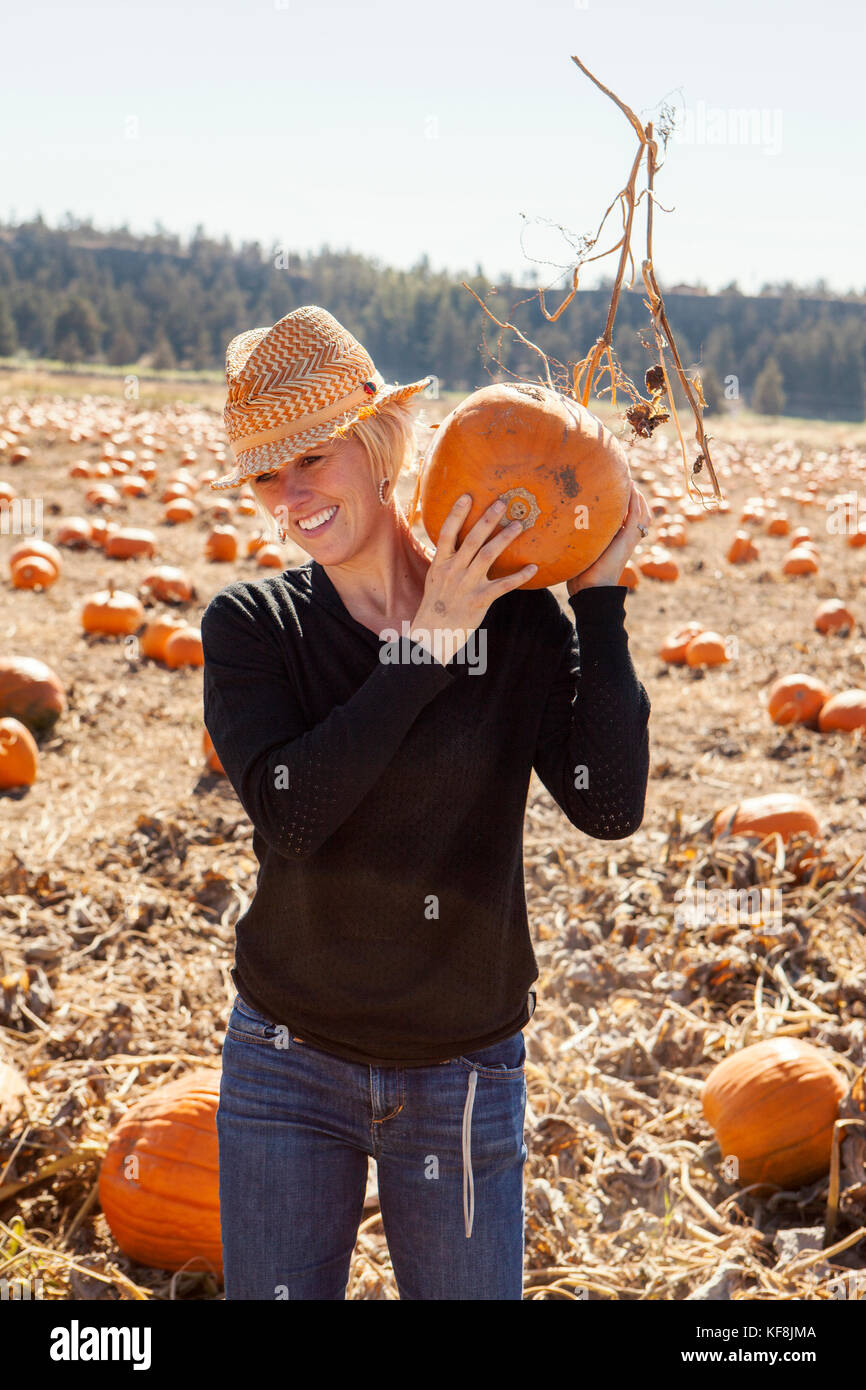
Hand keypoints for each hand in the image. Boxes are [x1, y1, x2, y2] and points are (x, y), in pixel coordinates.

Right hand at [411, 494, 536, 662]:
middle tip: (502, 502)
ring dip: (505, 538)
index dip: (457, 513)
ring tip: (518, 525)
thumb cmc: (435, 605)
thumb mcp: (434, 578)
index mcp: (441, 563)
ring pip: (488, 555)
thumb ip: (445, 560)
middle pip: (472, 539)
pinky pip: (503, 585)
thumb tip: (452, 543)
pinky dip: (519, 576)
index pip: (447, 533)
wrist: (433, 633)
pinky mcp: (480, 600)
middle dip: (488, 519)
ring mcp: (467, 585)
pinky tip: (533, 567)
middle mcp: (454, 570)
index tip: (467, 496)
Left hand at [566, 483, 649, 595]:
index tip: (615, 489)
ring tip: (630, 483)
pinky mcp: (628, 539)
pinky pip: (637, 516)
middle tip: (626, 481)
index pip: (627, 518)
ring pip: (642, 514)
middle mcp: (625, 539)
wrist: (589, 589)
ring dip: (637, 498)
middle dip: (635, 498)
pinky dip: (636, 502)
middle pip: (639, 514)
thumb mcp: (582, 550)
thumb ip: (579, 538)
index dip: (625, 504)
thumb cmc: (581, 574)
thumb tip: (561, 525)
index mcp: (617, 542)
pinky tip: (631, 490)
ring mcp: (629, 539)